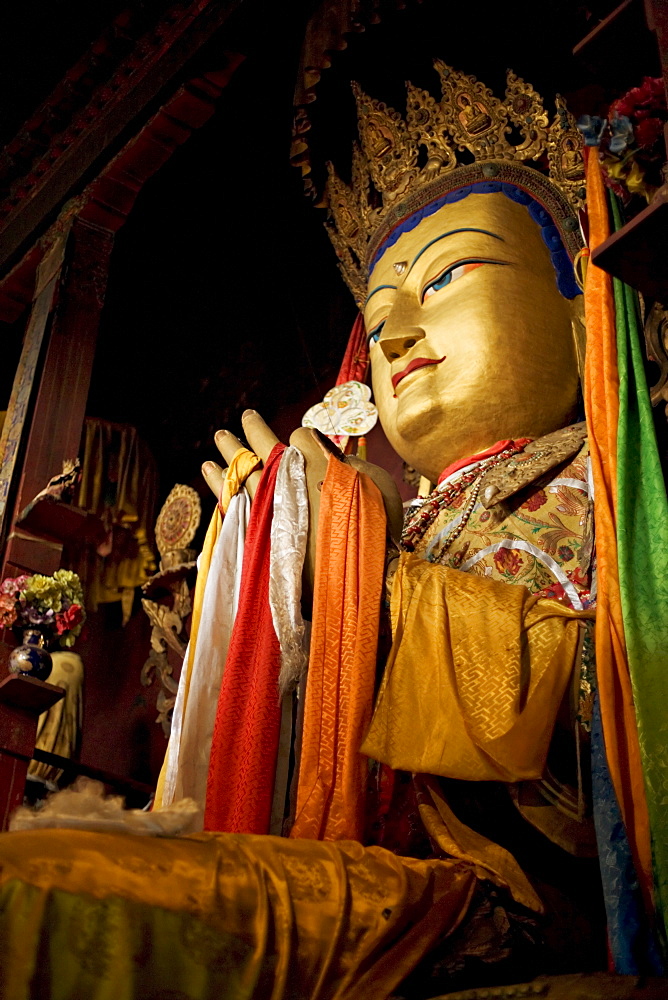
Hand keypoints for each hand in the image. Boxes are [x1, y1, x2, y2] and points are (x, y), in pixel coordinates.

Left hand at [202, 411, 403, 607]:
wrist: (357, 573)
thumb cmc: (376, 525)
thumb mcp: (376, 484)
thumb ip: (351, 467)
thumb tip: (333, 462)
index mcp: (314, 460)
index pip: (298, 437)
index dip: (302, 439)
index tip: (304, 443)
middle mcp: (286, 479)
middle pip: (261, 450)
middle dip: (250, 433)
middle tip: (241, 420)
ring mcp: (270, 508)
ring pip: (241, 477)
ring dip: (227, 462)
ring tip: (211, 456)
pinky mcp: (261, 537)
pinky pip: (236, 509)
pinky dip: (224, 495)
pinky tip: (217, 486)